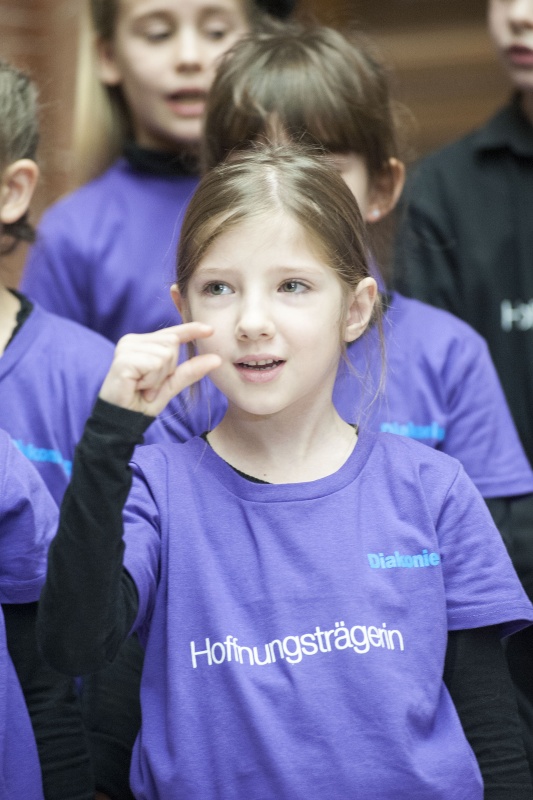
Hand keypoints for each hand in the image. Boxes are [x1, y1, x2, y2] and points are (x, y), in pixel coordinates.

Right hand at [98, 324, 220, 415]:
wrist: (122, 421)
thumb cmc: (142, 402)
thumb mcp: (171, 385)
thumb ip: (190, 370)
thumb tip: (216, 359)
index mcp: (143, 344)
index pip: (171, 333)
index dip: (191, 330)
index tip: (211, 330)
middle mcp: (133, 341)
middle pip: (172, 343)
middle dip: (168, 369)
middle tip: (149, 385)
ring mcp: (126, 348)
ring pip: (165, 354)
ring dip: (158, 378)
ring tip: (142, 387)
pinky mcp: (123, 359)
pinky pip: (154, 364)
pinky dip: (152, 381)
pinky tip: (138, 387)